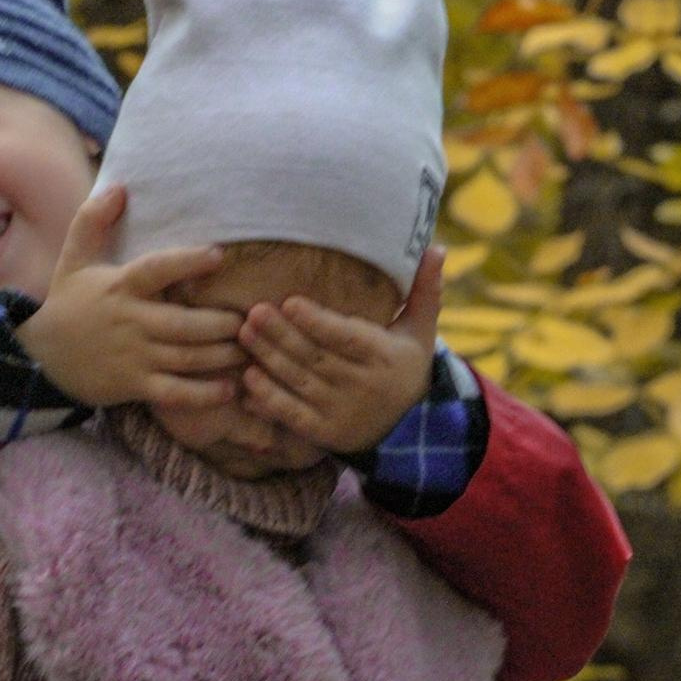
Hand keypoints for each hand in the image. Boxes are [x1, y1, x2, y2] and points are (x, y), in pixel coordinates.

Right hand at [14, 186, 245, 409]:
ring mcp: (133, 356)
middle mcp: (130, 321)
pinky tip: (229, 389)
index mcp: (121, 286)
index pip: (157, 269)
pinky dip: (204, 394)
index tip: (219, 255)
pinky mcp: (133, 385)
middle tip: (251, 319)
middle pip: (185, 323)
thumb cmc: (67, 305)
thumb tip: (119, 187)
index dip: (188, 262)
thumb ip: (92, 221)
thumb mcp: (74, 260)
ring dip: (223, 356)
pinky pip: (175, 393)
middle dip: (223, 323)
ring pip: (187, 357)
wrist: (39, 357)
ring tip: (250, 350)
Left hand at [237, 245, 444, 454]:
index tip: (290, 301)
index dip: (318, 322)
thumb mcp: (421, 330)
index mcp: (384, 356)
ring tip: (243, 334)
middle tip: (253, 312)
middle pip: (316, 358)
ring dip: (268, 359)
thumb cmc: (406, 364)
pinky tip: (247, 380)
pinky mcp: (324, 432)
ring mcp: (341, 411)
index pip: (347, 338)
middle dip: (282, 335)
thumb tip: (437, 247)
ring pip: (299, 382)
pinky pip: (292, 416)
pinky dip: (269, 400)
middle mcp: (362, 386)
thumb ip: (425, 289)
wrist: (408, 427)